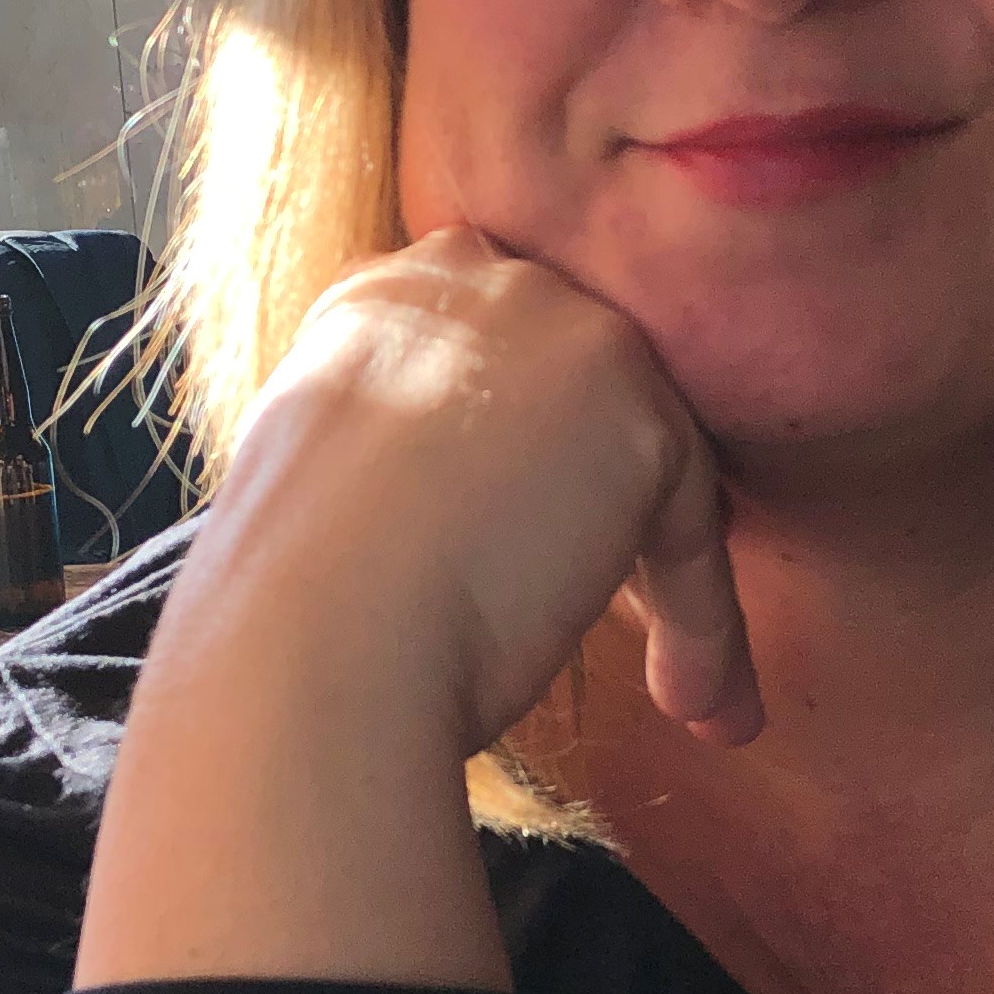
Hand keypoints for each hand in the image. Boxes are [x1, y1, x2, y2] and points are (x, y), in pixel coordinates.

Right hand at [74, 232, 755, 993]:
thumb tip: (464, 514)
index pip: (493, 365)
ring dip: (672, 586)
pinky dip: (702, 622)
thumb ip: (400, 458)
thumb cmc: (290, 615)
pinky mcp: (636, 410)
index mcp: (372, 301)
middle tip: (626, 624)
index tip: (534, 563)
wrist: (305, 643)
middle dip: (611, 509)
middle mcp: (467, 283)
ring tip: (682, 697)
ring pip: (644, 462)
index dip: (529, 467)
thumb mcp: (321, 489)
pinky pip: (690, 525)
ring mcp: (558, 329)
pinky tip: (702, 709)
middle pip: (581, 395)